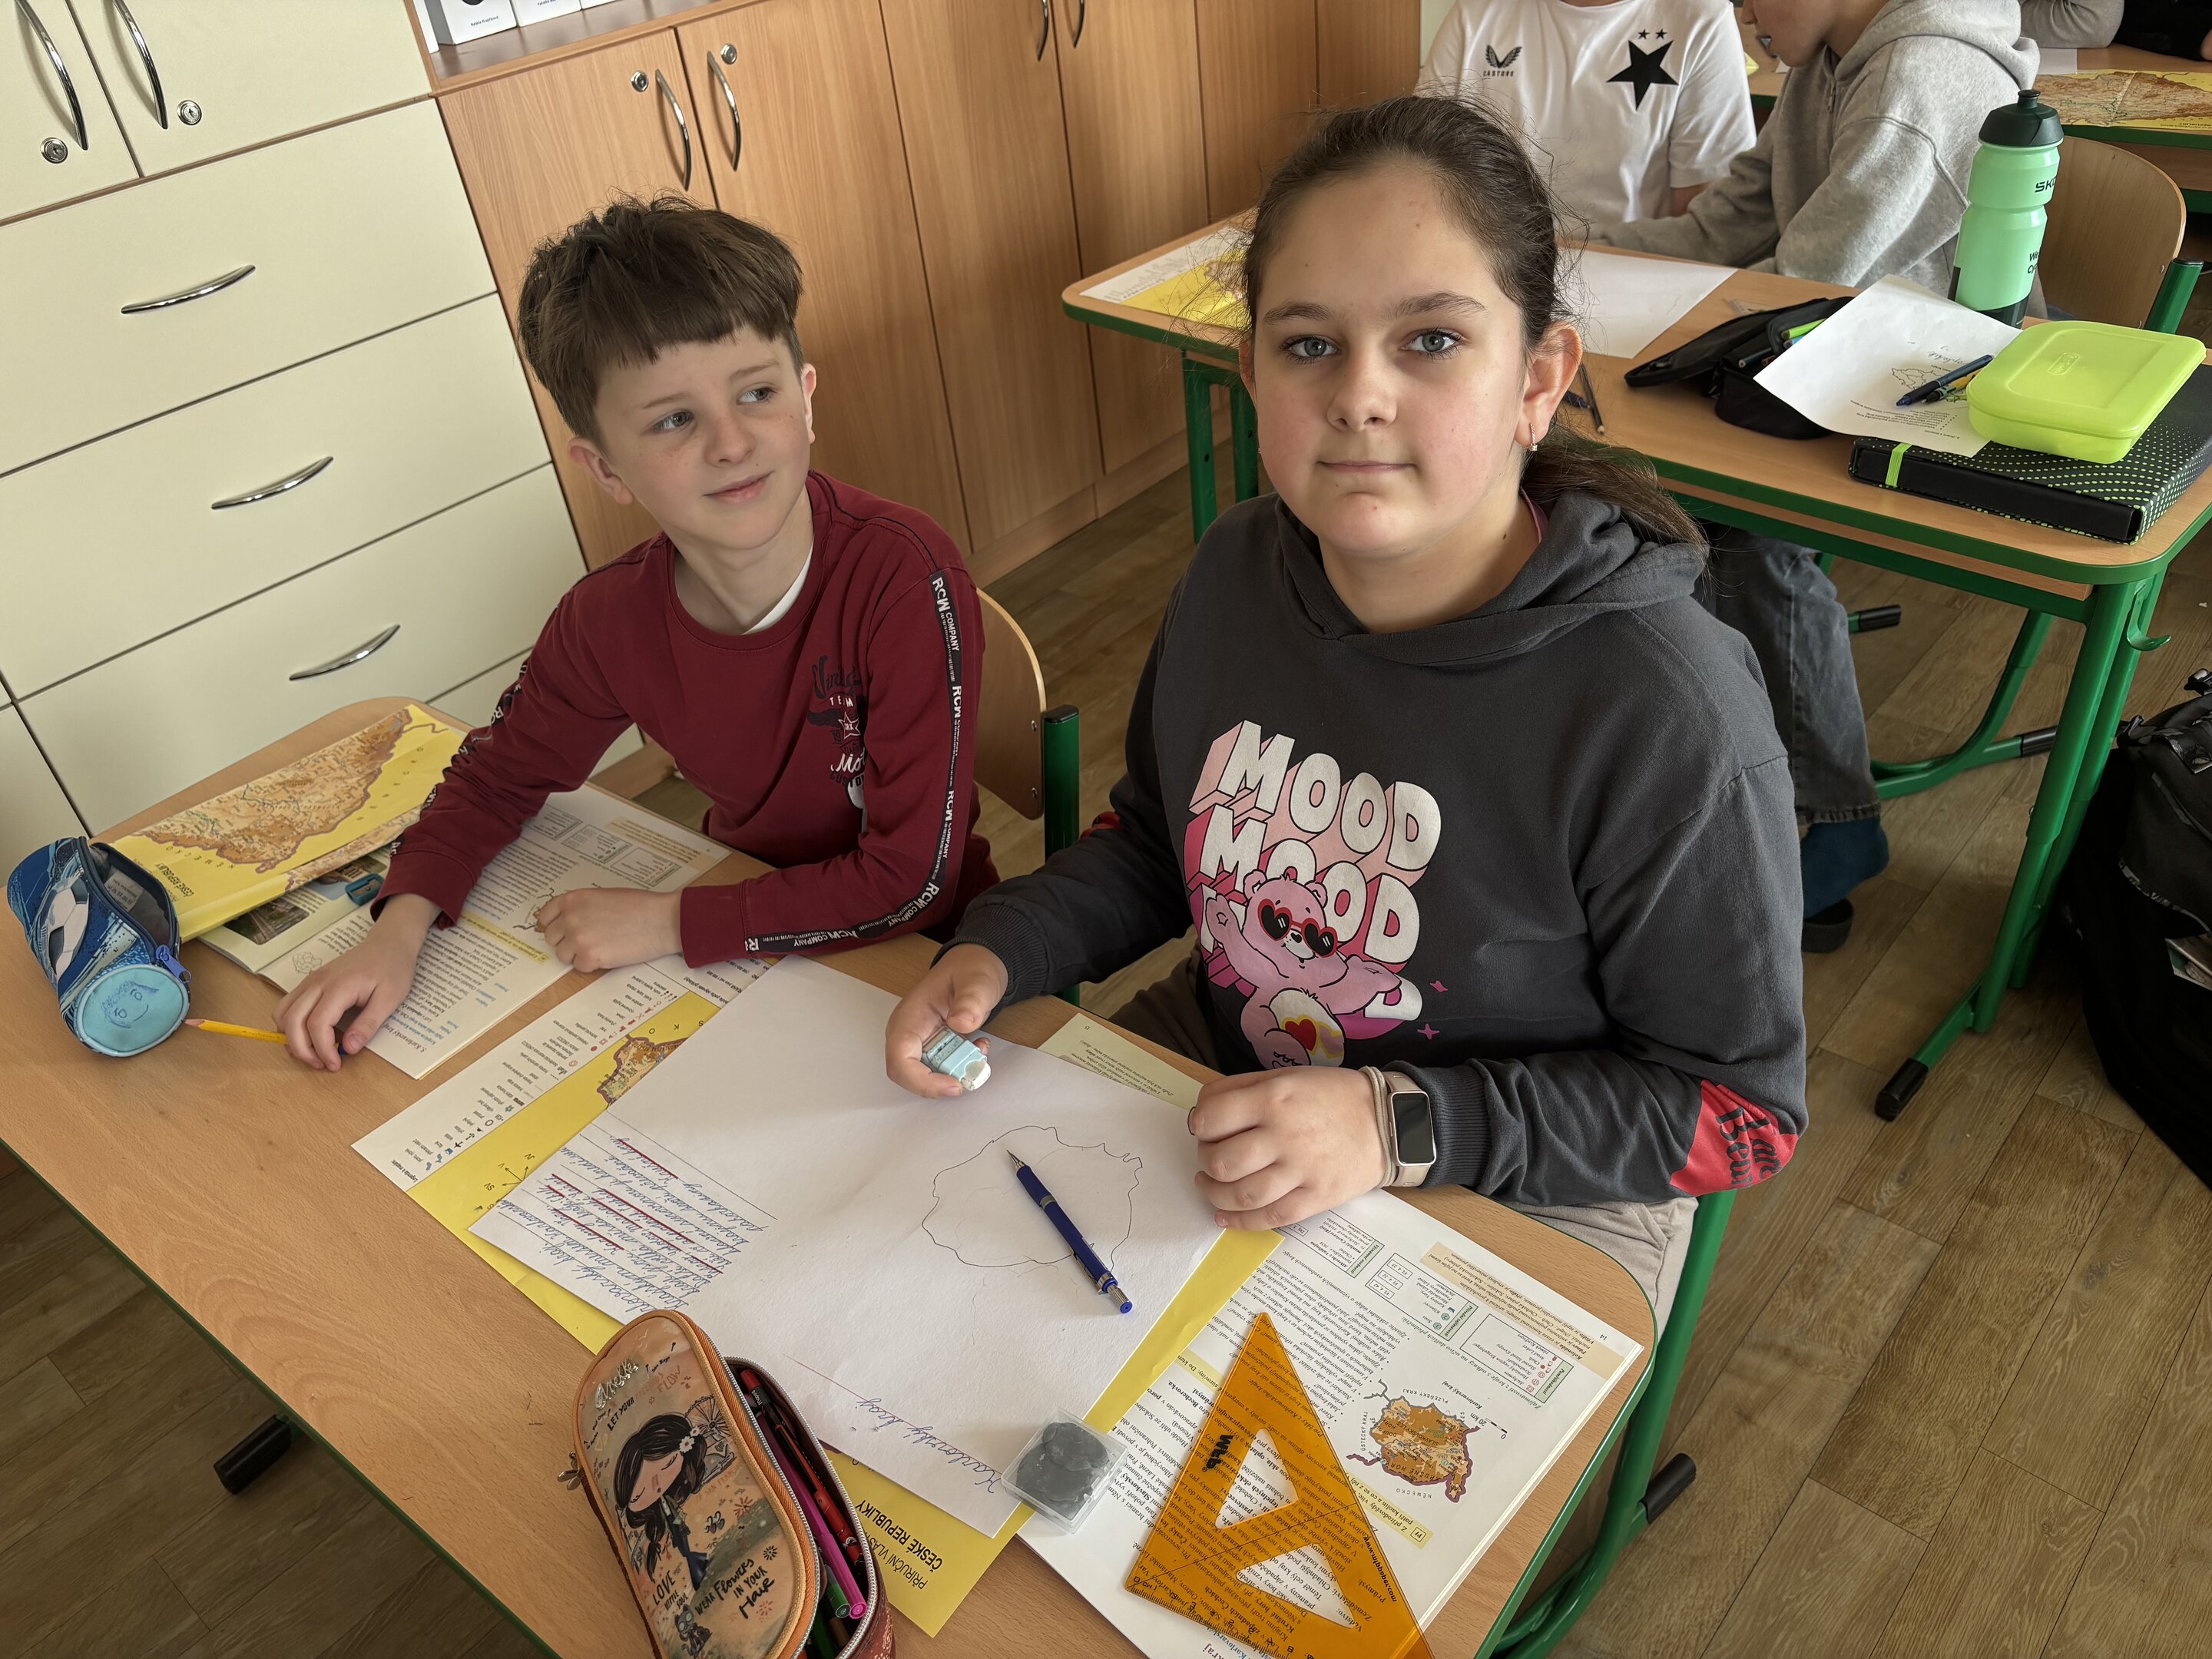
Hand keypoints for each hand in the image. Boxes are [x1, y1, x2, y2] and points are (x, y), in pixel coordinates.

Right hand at [274, 893, 437, 1070]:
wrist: (388, 944)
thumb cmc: (392, 969)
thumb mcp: (390, 999)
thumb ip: (368, 1024)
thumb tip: (349, 1049)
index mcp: (339, 986)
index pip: (317, 1023)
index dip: (322, 1049)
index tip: (335, 1065)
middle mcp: (317, 982)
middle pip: (292, 1020)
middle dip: (301, 1049)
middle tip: (321, 1065)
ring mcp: (310, 981)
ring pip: (283, 1013)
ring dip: (291, 1038)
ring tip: (313, 1053)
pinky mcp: (309, 983)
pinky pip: (287, 1006)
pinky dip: (290, 1025)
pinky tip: (308, 1036)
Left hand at [534, 888, 681, 972]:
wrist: (660, 920)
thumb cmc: (639, 906)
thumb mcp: (603, 896)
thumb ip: (582, 906)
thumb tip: (570, 920)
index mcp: (573, 899)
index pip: (545, 915)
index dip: (554, 924)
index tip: (561, 930)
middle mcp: (571, 918)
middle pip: (552, 937)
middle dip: (566, 940)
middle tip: (586, 940)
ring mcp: (578, 939)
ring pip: (563, 955)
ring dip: (578, 954)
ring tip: (600, 947)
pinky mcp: (589, 958)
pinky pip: (580, 967)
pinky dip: (592, 964)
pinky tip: (608, 954)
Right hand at [884, 943, 1006, 1097]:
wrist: (975, 967)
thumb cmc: (970, 970)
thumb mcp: (977, 981)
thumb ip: (971, 1000)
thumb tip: (961, 1023)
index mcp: (909, 1017)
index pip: (900, 1060)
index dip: (922, 1081)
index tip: (954, 1085)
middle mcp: (908, 1033)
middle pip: (910, 1074)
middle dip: (940, 1082)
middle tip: (971, 1071)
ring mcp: (920, 1042)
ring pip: (927, 1076)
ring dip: (954, 1073)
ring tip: (979, 1050)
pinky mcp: (934, 1048)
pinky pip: (941, 1069)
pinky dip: (961, 1067)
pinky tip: (978, 1047)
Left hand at [1188, 1068, 1387, 1229]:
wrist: (1387, 1122)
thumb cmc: (1330, 1096)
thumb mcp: (1286, 1076)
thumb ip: (1241, 1089)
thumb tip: (1202, 1113)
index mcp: (1273, 1098)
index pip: (1212, 1118)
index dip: (1198, 1126)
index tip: (1202, 1129)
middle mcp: (1284, 1135)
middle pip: (1221, 1161)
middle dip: (1204, 1162)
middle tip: (1209, 1158)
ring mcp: (1301, 1171)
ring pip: (1241, 1194)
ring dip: (1214, 1194)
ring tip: (1210, 1185)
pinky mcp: (1316, 1198)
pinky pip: (1270, 1217)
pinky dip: (1240, 1222)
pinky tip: (1224, 1217)